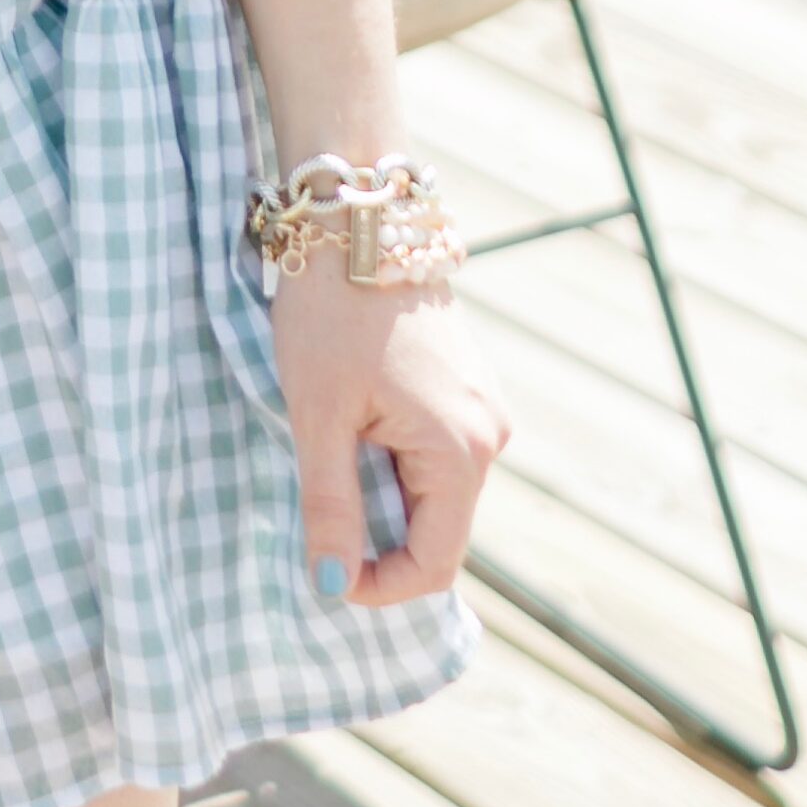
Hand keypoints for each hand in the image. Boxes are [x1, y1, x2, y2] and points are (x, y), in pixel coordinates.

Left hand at [269, 258, 508, 610]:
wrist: (356, 219)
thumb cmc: (331, 314)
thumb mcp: (319, 416)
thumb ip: (332, 506)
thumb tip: (333, 586)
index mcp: (461, 450)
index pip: (436, 563)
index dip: (380, 586)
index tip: (324, 575)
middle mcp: (490, 435)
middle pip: (439, 530)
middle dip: (380, 542)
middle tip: (316, 519)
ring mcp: (484, 408)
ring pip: (436, 492)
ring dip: (384, 499)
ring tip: (329, 462)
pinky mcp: (468, 387)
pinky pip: (437, 453)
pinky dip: (395, 463)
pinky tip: (353, 432)